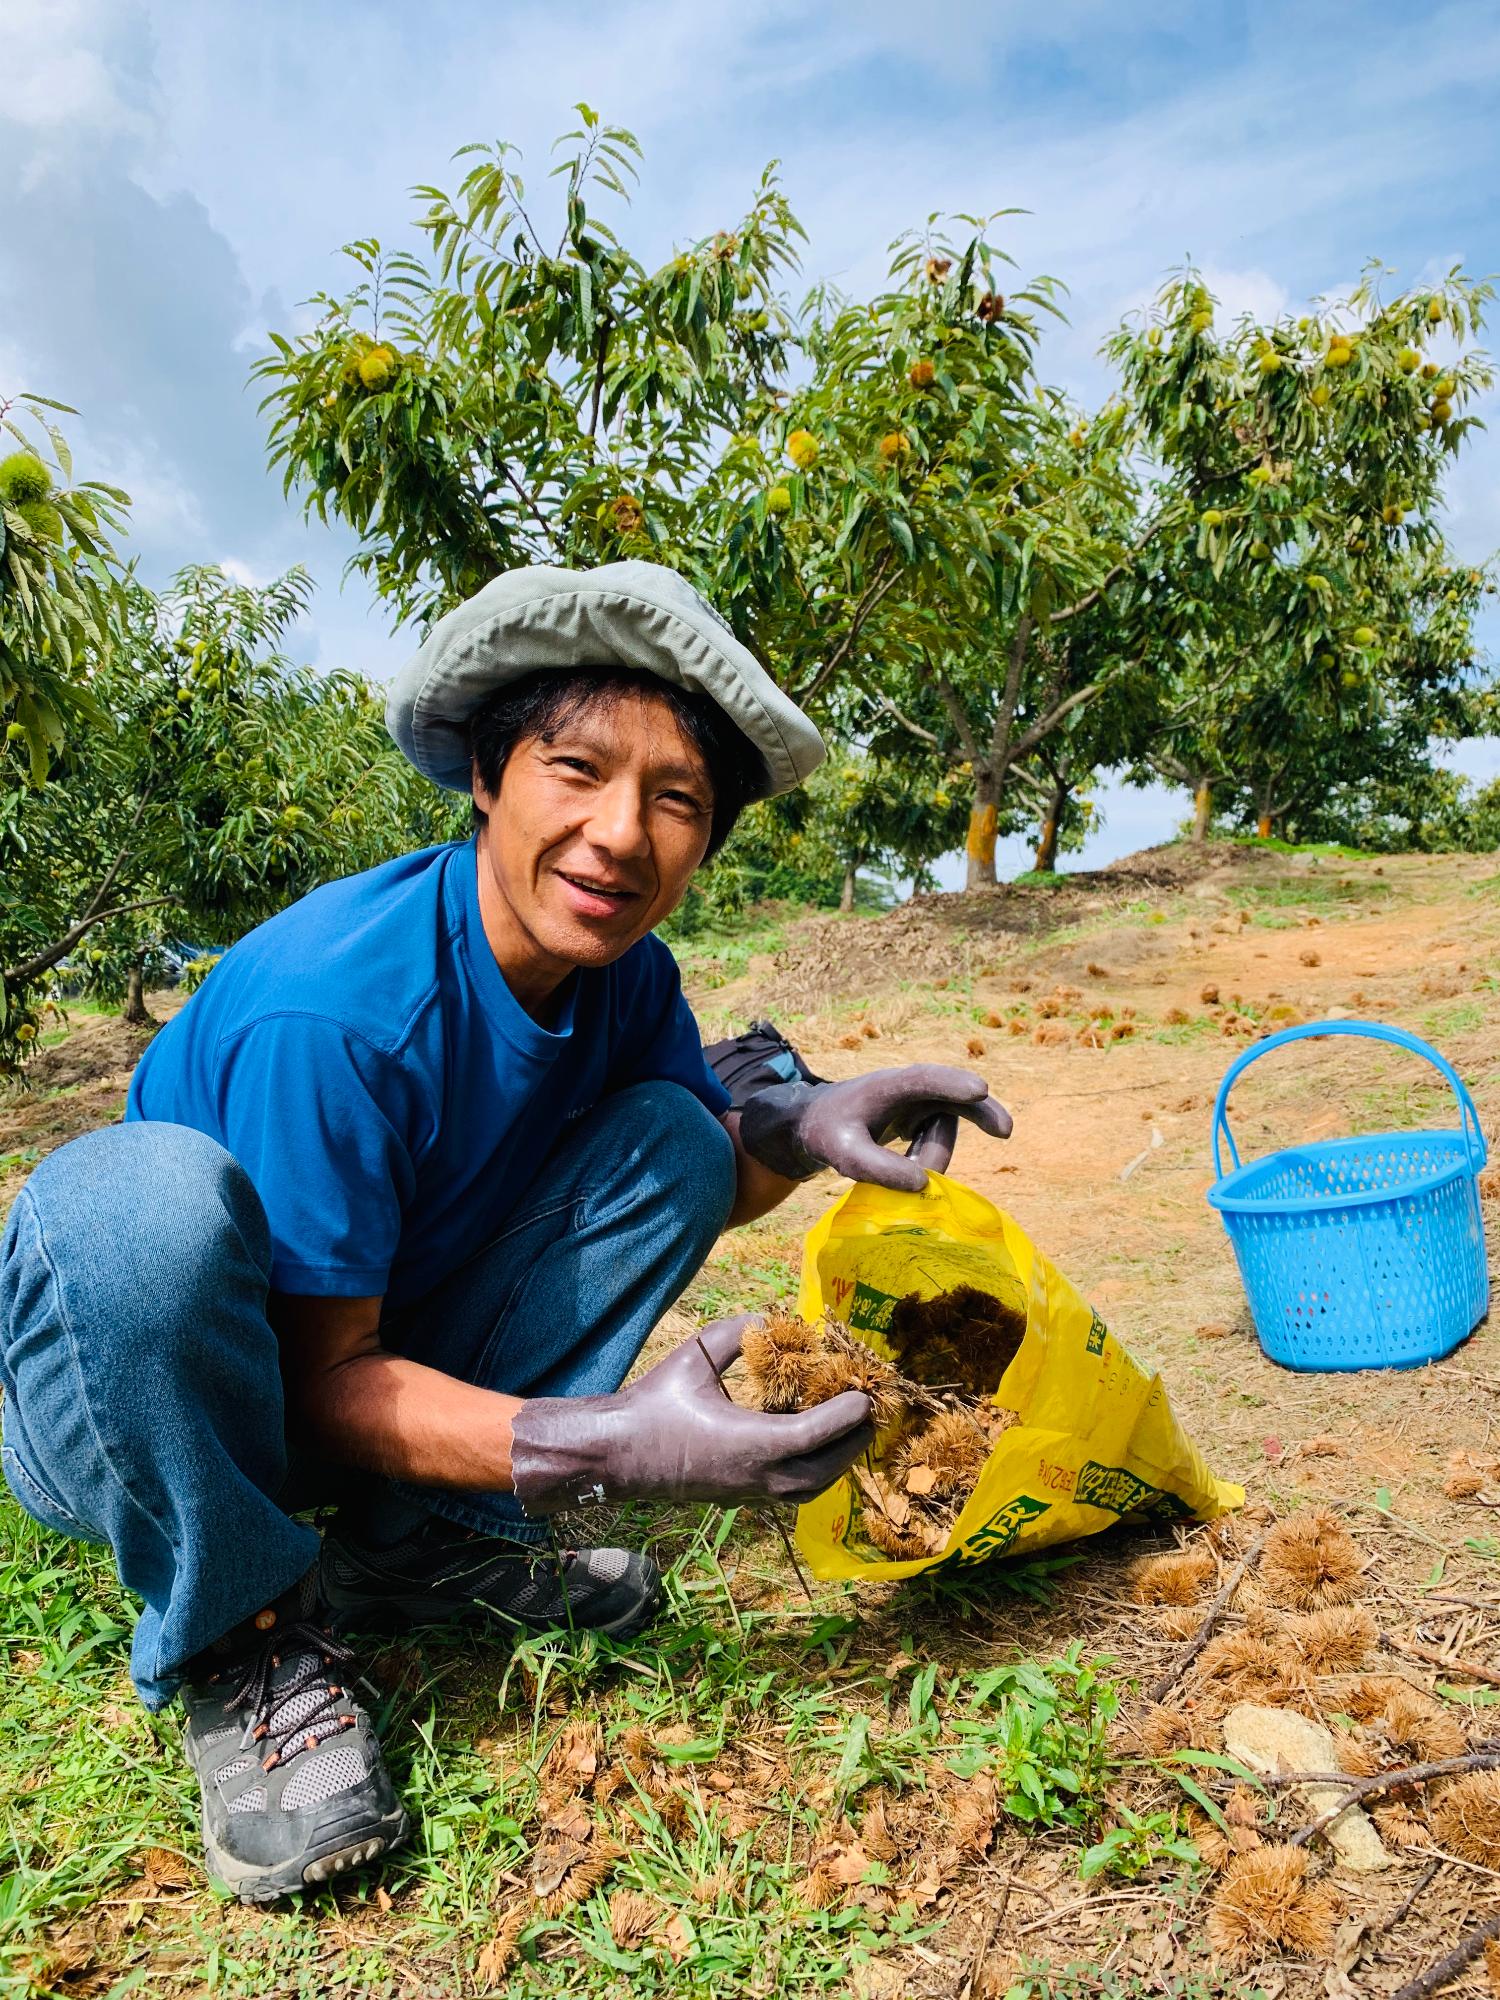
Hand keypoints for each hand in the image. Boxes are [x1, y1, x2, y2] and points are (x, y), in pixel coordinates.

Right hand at [508, 1315, 873, 1515]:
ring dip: (836, 1462)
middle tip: (868, 1412)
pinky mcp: (739, 1496)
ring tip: (849, 1431)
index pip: (813, 1435)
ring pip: (809, 1488)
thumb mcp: (694, 1358)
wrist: (617, 1454)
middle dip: (851, 1443)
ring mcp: (748, 1491)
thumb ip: (736, 1335)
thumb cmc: (654, 1404)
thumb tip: (769, 1319)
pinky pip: (791, 1491)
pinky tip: (814, 1446)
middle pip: (823, 1470)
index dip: (844, 1416)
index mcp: (748, 1443)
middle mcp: (755, 1475)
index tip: (864, 1396)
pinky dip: (814, 1472)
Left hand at [739, 1065, 1011, 1191]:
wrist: (818, 1123)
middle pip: (955, 1094)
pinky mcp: (924, 1114)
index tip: (979, 1090)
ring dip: (931, 1154)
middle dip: (981, 1111)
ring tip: (898, 1165)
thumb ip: (878, 1168)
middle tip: (1005, 1132)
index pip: (924, 1079)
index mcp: (888, 1085)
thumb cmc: (827, 1132)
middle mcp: (910, 1087)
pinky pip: (940, 1137)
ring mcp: (920, 1100)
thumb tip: (924, 1184)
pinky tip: (908, 1162)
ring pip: (946, 1127)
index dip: (952, 1084)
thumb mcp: (842, 1154)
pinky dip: (931, 1156)